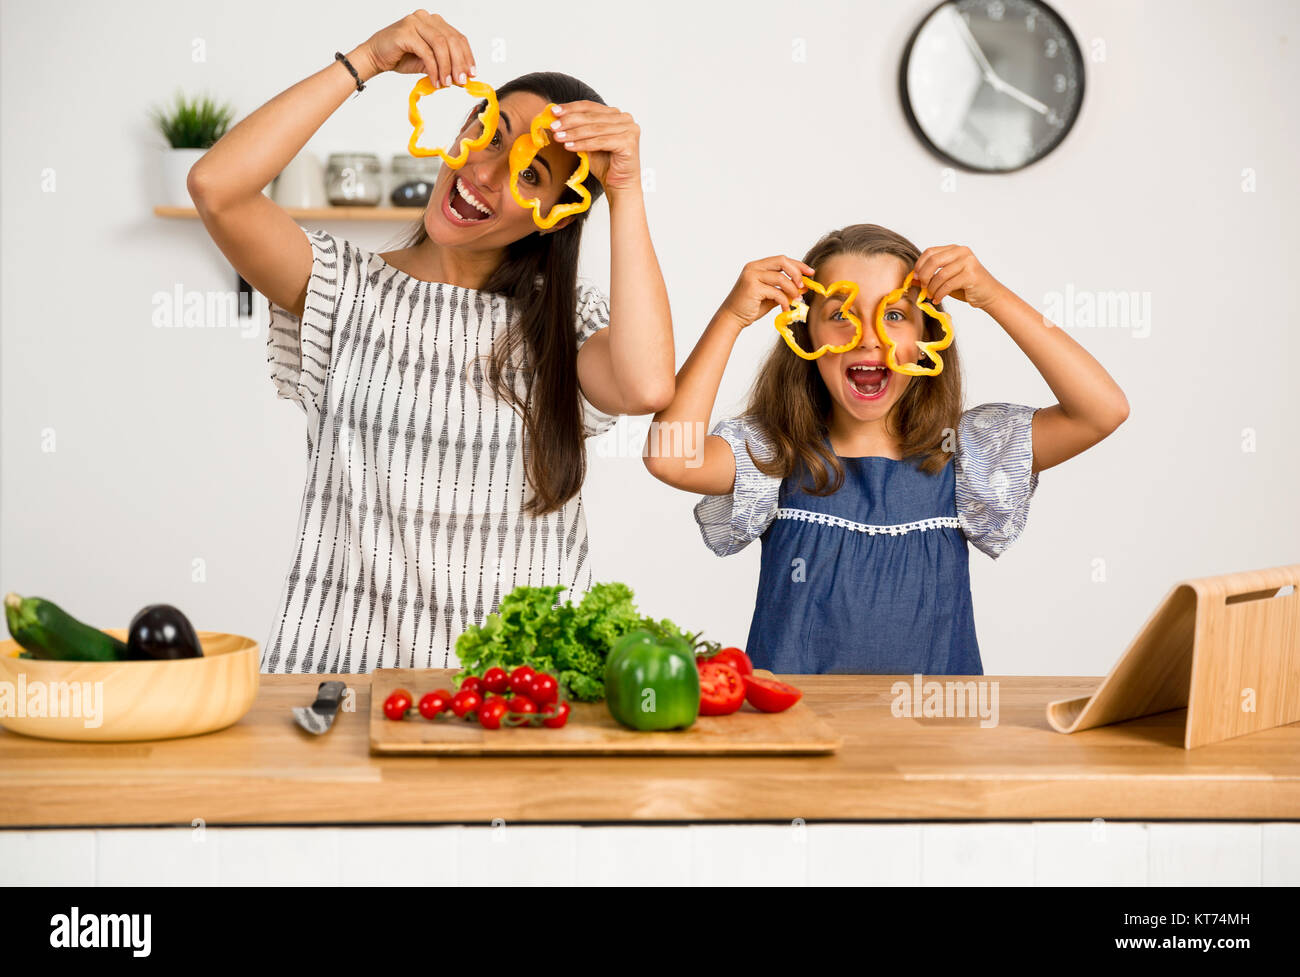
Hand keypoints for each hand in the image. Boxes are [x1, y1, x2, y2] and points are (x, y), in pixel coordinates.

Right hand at [358, 11, 474, 87]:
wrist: (375, 57)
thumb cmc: (401, 57)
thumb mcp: (429, 62)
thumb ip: (444, 65)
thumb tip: (463, 77)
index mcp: (434, 22)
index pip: (458, 37)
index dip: (467, 56)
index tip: (472, 73)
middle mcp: (426, 18)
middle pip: (452, 40)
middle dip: (459, 63)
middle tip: (462, 81)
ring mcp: (415, 22)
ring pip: (441, 45)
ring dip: (447, 67)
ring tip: (448, 83)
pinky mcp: (405, 32)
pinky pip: (426, 52)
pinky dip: (434, 69)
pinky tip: (436, 81)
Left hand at [547, 101, 642, 193]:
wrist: (619, 185)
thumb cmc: (606, 164)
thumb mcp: (588, 142)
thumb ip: (578, 129)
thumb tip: (556, 119)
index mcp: (616, 114)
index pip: (590, 106)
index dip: (571, 108)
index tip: (554, 112)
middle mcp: (625, 119)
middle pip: (592, 116)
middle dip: (570, 121)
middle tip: (553, 126)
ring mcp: (629, 130)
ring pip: (595, 129)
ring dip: (574, 133)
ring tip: (558, 137)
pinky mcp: (628, 142)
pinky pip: (600, 141)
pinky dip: (583, 144)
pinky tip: (569, 146)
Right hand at [719, 255, 814, 329]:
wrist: (732, 318)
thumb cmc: (750, 307)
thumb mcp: (772, 296)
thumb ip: (785, 290)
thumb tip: (804, 287)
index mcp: (758, 266)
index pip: (782, 260)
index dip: (798, 265)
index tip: (811, 273)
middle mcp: (754, 267)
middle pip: (782, 262)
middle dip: (797, 273)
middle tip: (803, 286)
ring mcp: (752, 276)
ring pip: (781, 278)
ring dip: (792, 290)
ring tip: (796, 300)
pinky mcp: (752, 287)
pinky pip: (776, 292)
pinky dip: (784, 301)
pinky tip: (786, 309)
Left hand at [912, 245, 1006, 309]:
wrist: (989, 294)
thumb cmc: (966, 286)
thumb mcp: (946, 279)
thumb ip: (930, 277)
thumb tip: (912, 280)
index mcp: (954, 249)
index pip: (930, 252)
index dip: (919, 264)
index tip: (916, 277)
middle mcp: (962, 252)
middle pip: (933, 261)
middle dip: (924, 276)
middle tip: (922, 287)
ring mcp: (968, 262)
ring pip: (940, 275)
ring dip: (932, 288)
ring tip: (931, 296)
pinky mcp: (971, 275)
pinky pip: (948, 285)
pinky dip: (939, 294)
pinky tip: (938, 299)